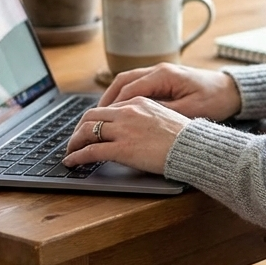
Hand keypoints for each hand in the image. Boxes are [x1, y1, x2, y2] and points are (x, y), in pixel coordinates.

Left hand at [63, 98, 189, 172]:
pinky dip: (76, 156)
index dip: (95, 119)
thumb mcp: (166, 116)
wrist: (195, 147)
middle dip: (79, 128)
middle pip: (91, 116)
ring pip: (86, 131)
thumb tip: (138, 128)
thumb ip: (147, 118)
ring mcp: (123, 130)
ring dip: (74, 142)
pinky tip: (72, 162)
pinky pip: (90, 151)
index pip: (108, 107)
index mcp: (138, 102)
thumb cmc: (186, 137)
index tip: (91, 128)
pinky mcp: (121, 149)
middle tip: (76, 140)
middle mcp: (127, 112)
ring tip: (70, 152)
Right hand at [97, 63, 241, 119]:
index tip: (101, 121)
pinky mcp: (163, 79)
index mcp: (164, 75)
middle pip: (122, 81)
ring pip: (127, 82)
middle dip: (106, 100)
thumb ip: (163, 113)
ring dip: (113, 97)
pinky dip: (124, 96)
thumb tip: (139, 120)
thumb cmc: (215, 100)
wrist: (232, 91)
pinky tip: (119, 111)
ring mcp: (160, 72)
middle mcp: (159, 70)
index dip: (114, 106)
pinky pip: (137, 85)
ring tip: (101, 115)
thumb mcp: (190, 110)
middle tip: (93, 118)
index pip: (130, 89)